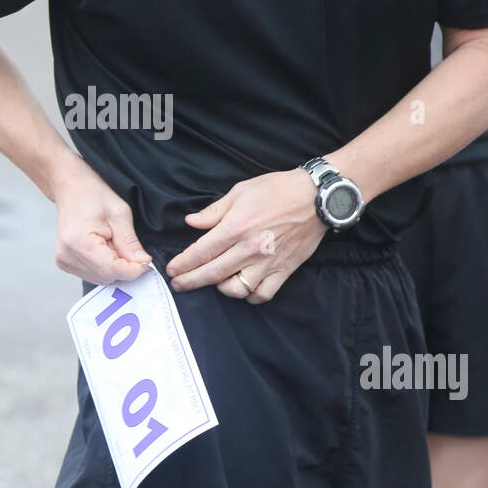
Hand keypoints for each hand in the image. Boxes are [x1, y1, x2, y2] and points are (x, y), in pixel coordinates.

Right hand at [53, 156, 151, 284]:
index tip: (146, 263)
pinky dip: (103, 265)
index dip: (133, 270)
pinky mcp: (64, 262)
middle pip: (106, 276)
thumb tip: (142, 263)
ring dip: (113, 265)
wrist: (70, 186)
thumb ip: (130, 242)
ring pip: (100, 278)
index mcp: (79, 242)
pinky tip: (101, 246)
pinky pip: (92, 274)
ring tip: (110, 241)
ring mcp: (64, 260)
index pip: (112, 270)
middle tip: (126, 243)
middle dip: (123, 266)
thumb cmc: (92, 194)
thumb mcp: (119, 213)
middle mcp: (67, 255)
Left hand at [166, 169, 326, 303]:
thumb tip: (191, 222)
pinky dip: (250, 297)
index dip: (183, 264)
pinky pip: (263, 295)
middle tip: (178, 285)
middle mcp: (249, 249)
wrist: (316, 198)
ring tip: (216, 282)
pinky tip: (244, 289)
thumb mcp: (241, 191)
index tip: (172, 270)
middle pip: (212, 274)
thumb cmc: (277, 190)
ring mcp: (267, 263)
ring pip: (236, 290)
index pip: (201, 252)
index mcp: (236, 227)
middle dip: (190, 282)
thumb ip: (214, 211)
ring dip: (221, 289)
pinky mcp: (284, 270)